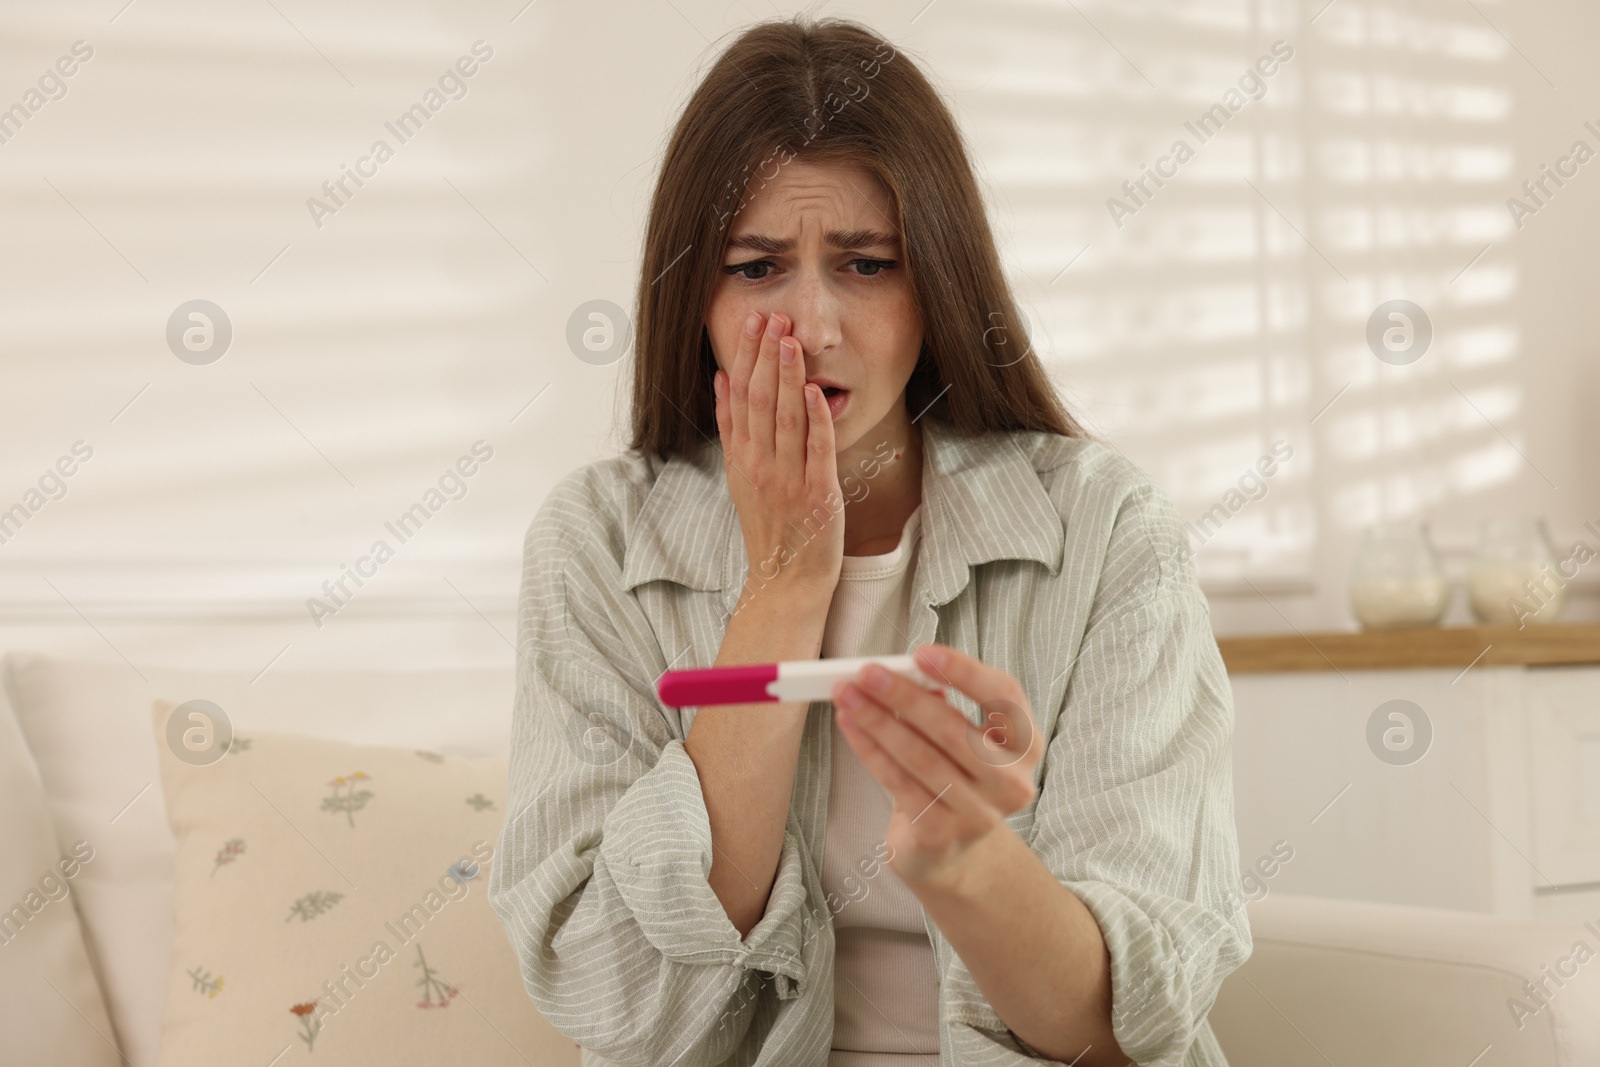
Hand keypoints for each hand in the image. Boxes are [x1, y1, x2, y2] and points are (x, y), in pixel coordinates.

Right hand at [713, 311, 843, 590]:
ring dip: (787, 377)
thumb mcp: (740, 474)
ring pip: (784, 419)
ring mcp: (787, 479)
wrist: (787, 577)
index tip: (752, 321)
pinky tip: (814, 391)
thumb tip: (721, 378)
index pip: (740, 396)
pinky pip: (816, 450)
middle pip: (759, 401)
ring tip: (789, 340)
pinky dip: (814, 420)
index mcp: (741, 457)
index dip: (746, 356)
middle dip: (766, 356)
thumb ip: (731, 426)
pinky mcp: (817, 494)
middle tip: (772, 317)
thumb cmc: (771, 524)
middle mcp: (760, 465)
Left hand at [831, 643, 1042, 891]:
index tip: (921, 652)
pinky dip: (869, 750)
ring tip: (848, 696)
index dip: (964, 670)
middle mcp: (1010, 781)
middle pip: (953, 728)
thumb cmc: (953, 778)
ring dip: (878, 721)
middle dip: (903, 696)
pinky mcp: (942, 834)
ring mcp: (979, 813)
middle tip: (867, 673)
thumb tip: (902, 672)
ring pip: (920, 756)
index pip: (1004, 696)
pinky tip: (850, 727)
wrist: (949, 850)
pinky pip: (898, 783)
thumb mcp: (957, 738)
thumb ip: (941, 706)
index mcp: (1025, 745)